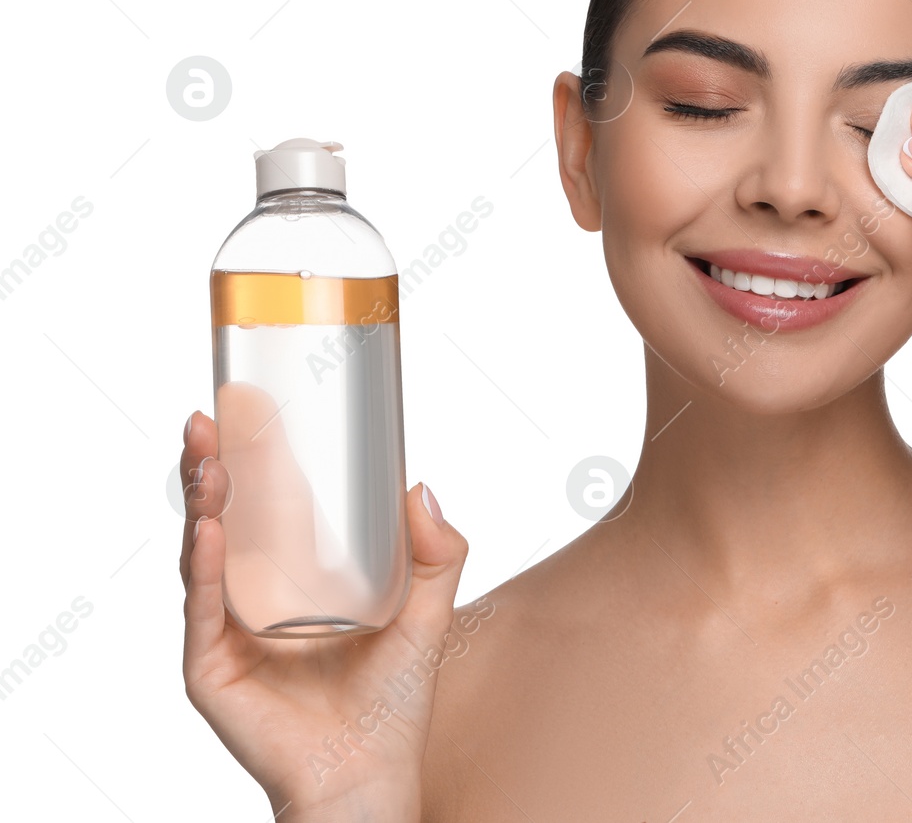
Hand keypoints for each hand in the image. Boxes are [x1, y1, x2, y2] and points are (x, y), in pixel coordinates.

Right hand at [179, 409, 470, 818]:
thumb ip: (438, 554)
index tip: (247, 406)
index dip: (254, 459)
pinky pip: (202, 608)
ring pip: (203, 553)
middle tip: (212, 416)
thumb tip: (421, 484)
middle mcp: (252, 598)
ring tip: (209, 458)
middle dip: (213, 465)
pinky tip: (209, 528)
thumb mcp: (427, 613)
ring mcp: (225, 632)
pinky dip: (204, 566)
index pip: (265, 506)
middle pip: (223, 519)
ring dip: (202, 502)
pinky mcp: (211, 667)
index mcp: (293, 579)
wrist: (371, 774)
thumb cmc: (392, 702)